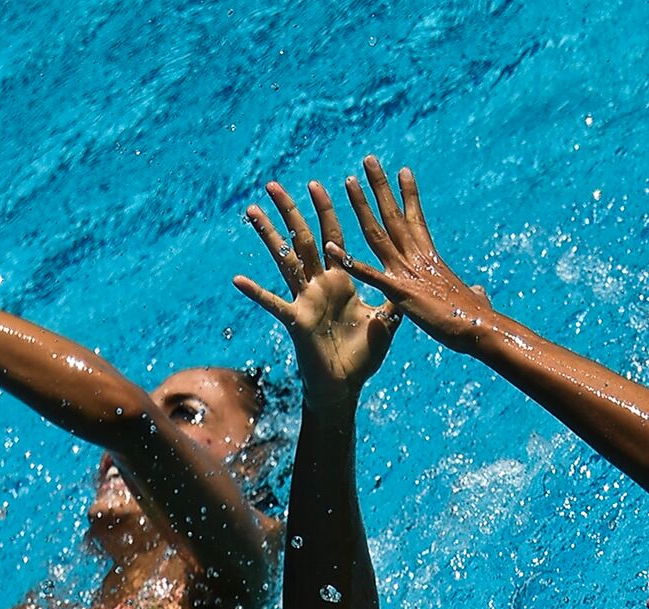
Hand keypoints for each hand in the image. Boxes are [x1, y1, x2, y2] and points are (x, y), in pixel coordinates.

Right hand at [234, 181, 399, 411]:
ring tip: (252, 211)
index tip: (317, 184)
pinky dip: (256, 292)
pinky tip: (238, 279)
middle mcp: (318, 284)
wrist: (344, 385)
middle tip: (274, 184)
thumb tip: (409, 278)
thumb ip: (393, 298)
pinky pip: (274, 303)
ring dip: (269, 235)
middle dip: (290, 211)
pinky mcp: (296, 319)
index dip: (326, 211)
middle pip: (302, 239)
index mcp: (340, 280)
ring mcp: (304, 299)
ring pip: (284, 260)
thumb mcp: (385, 321)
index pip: (332, 237)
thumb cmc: (362, 356)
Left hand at [326, 156, 491, 352]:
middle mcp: (416, 257)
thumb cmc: (478, 318)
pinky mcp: (398, 291)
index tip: (402, 170)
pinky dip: (349, 262)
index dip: (408, 195)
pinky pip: (368, 274)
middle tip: (368, 159)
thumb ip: (472, 291)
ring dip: (362, 206)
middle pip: (393, 214)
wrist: (479, 329)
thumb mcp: (473, 299)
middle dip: (379, 186)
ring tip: (348, 180)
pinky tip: (331, 248)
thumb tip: (479, 290)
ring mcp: (406, 271)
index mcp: (430, 258)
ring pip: (377, 232)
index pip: (416, 219)